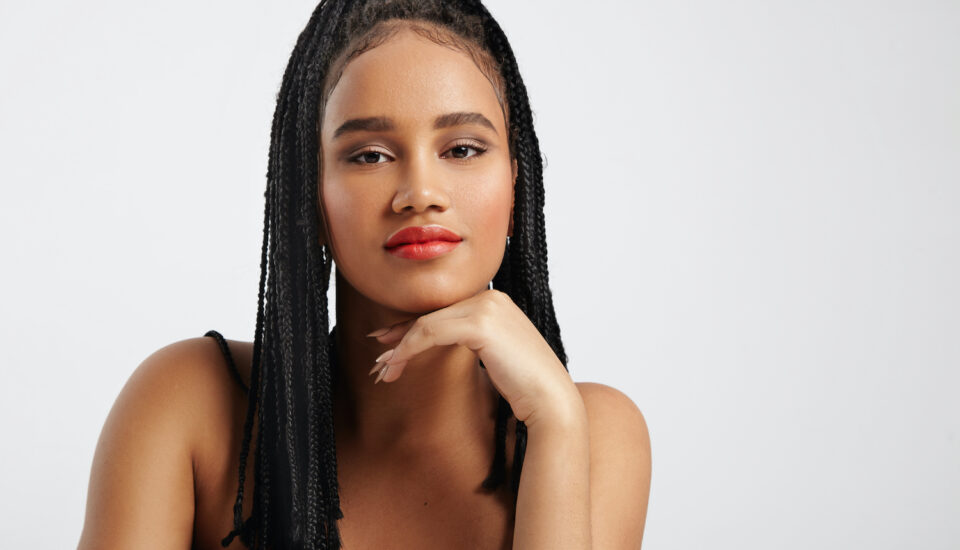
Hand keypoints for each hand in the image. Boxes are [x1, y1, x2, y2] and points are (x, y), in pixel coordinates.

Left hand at [367, 289, 575, 423]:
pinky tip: (395, 368)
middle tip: (378, 360)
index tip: (388, 343)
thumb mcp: (496, 357)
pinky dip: (408, 350)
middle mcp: (491, 296)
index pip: (444, 311)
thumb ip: (474, 343)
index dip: (412, 327)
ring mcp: (486, 307)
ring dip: (399, 349)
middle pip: (432, 315)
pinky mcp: (480, 324)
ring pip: (427, 324)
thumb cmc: (526, 387)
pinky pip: (430, 333)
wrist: (551, 401)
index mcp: (495, 301)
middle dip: (400, 337)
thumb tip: (441, 344)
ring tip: (383, 372)